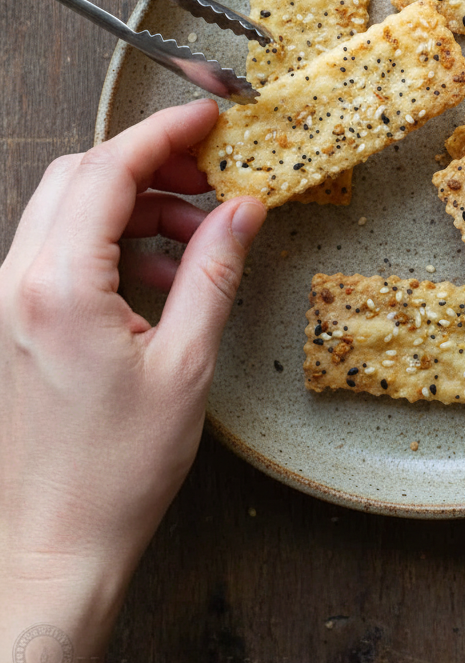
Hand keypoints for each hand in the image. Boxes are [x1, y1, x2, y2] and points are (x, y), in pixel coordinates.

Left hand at [0, 100, 265, 662]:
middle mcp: (21, 282)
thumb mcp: (186, 365)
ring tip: (198, 233)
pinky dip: (114, 241)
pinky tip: (163, 276)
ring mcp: (11, 301)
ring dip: (135, 204)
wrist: (55, 543)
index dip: (163, 133)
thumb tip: (243, 209)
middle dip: (149, 163)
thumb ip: (213, 272)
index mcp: (60, 286)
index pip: (108, 171)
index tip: (208, 119)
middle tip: (210, 175)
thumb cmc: (116, 470)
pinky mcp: (18, 321)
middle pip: (81, 176)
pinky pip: (63, 250)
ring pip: (70, 209)